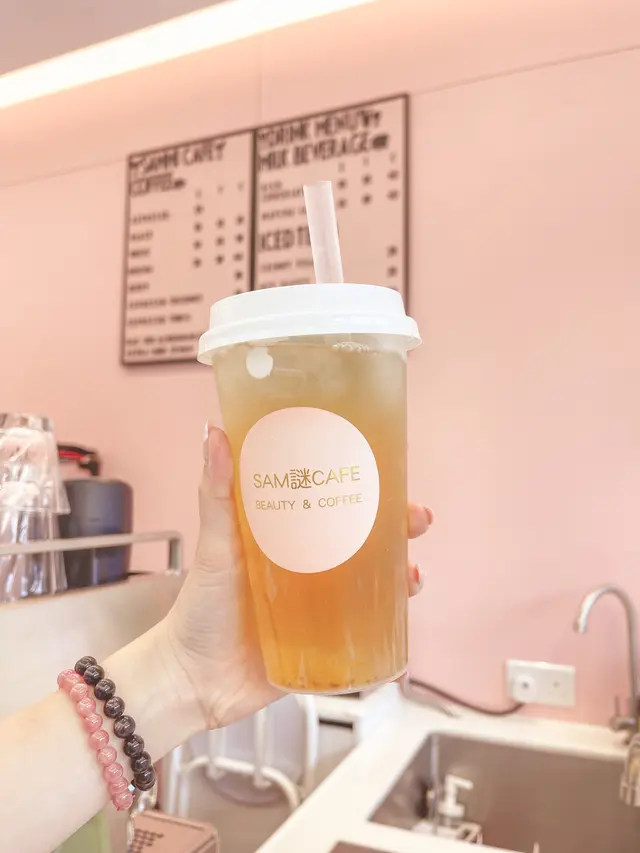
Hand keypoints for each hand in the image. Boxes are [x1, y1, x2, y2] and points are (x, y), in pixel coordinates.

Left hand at [166, 426, 431, 730]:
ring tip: (414, 576)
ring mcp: (319, 604)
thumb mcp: (213, 546)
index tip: (391, 469)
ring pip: (374, 581)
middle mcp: (307, 564)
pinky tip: (404, 621)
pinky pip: (367, 629)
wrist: (191, 683)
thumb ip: (216, 493)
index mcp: (285, 533)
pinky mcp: (325, 642)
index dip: (366, 483)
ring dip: (402, 573)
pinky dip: (390, 624)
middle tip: (417, 521)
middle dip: (399, 526)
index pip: (333, 499)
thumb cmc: (196, 610)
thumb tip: (215, 432)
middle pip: (365, 536)